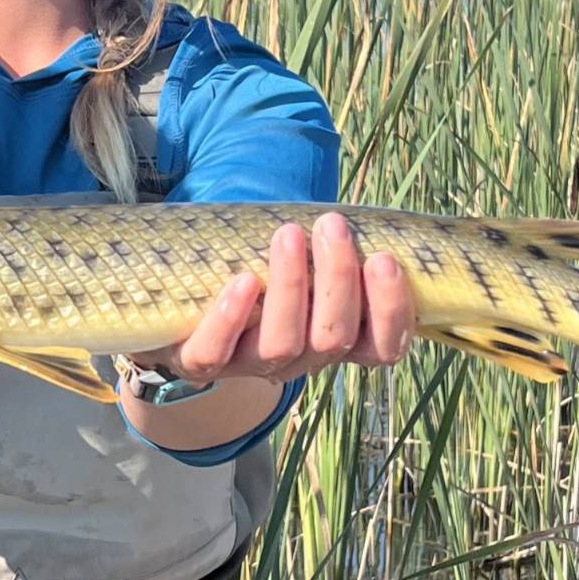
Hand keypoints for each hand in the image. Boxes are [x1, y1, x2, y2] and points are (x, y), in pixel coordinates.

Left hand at [133, 213, 413, 384]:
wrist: (188, 300)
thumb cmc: (265, 268)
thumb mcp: (307, 258)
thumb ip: (333, 247)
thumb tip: (359, 214)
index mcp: (336, 341)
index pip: (383, 347)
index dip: (390, 311)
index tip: (385, 259)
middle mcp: (300, 360)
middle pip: (332, 339)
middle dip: (338, 280)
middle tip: (332, 226)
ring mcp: (250, 365)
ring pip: (282, 345)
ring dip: (291, 287)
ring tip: (289, 234)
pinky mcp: (200, 363)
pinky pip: (215, 354)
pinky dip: (231, 317)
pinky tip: (244, 280)